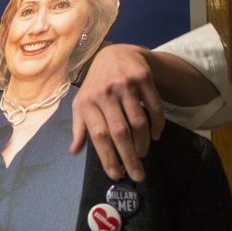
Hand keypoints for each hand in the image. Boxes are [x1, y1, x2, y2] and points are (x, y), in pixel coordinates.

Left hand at [70, 44, 164, 181]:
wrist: (114, 55)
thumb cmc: (95, 86)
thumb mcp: (82, 103)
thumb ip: (79, 127)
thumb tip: (73, 151)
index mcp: (87, 102)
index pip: (98, 135)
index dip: (107, 157)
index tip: (115, 175)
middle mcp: (105, 92)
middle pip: (120, 132)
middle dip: (129, 158)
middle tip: (137, 175)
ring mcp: (125, 84)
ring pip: (138, 122)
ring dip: (143, 143)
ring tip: (143, 155)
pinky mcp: (142, 78)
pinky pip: (155, 107)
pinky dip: (157, 125)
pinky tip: (155, 136)